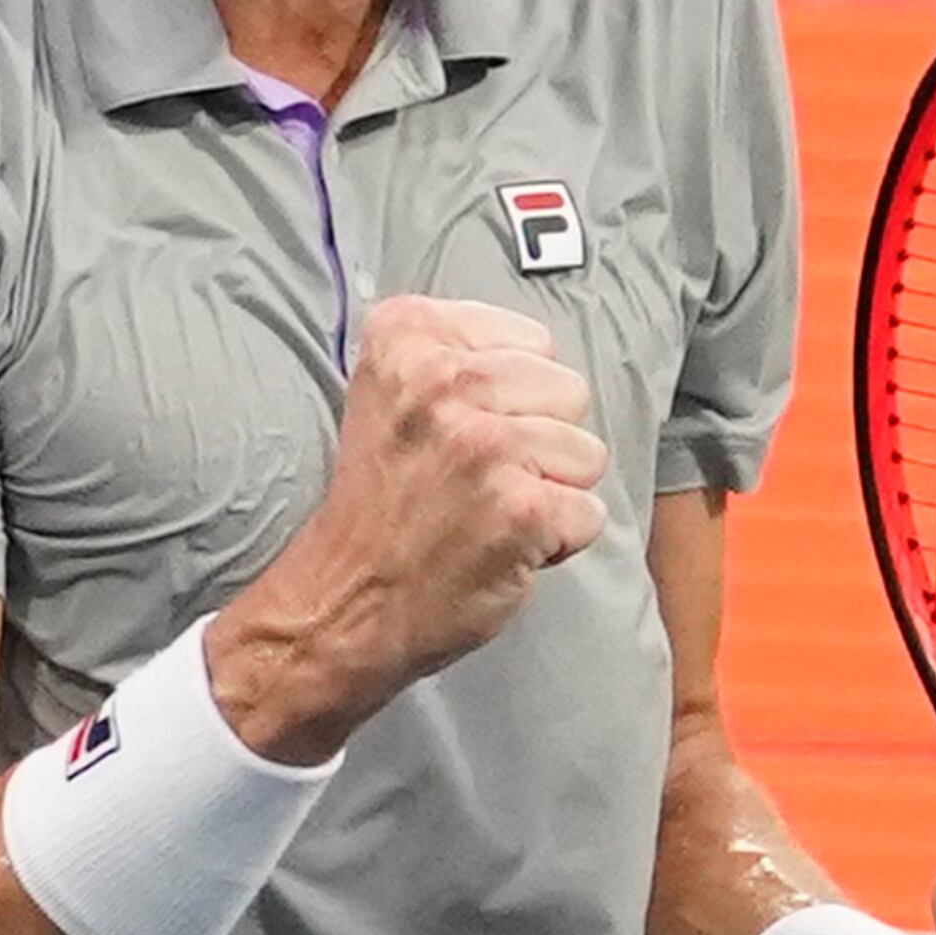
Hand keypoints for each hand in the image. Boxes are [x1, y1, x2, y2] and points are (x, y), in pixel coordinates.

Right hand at [208, 295, 606, 762]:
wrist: (345, 598)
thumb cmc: (380, 503)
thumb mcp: (390, 391)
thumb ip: (455, 353)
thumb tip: (540, 351)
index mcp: (406, 336)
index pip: (533, 341)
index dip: (512, 397)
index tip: (458, 430)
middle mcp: (443, 379)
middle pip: (567, 391)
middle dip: (539, 440)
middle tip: (475, 478)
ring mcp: (485, 444)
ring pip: (586, 453)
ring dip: (549, 492)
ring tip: (486, 511)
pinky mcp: (522, 508)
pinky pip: (590, 513)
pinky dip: (557, 542)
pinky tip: (501, 546)